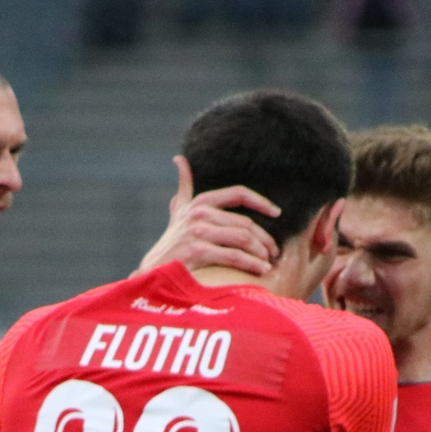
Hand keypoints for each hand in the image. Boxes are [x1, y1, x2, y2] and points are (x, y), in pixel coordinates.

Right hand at [132, 155, 280, 276]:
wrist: (154, 272)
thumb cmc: (172, 243)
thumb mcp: (177, 211)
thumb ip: (184, 187)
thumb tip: (179, 159)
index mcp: (200, 202)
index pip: (238, 193)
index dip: (260, 202)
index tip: (277, 212)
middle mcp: (198, 214)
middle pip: (244, 223)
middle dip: (263, 239)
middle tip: (274, 251)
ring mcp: (197, 232)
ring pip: (242, 239)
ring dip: (260, 253)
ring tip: (268, 263)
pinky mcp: (197, 252)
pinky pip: (233, 256)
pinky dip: (251, 264)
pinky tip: (262, 271)